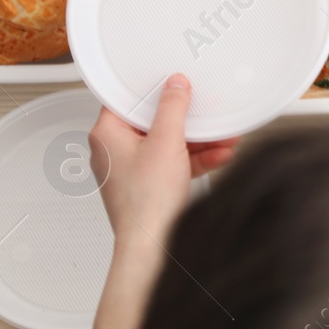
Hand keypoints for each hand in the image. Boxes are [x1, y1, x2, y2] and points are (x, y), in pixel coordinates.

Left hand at [89, 74, 237, 246]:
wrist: (152, 242)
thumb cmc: (144, 202)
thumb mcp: (166, 142)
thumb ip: (172, 108)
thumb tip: (174, 86)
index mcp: (107, 135)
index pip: (128, 100)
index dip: (154, 91)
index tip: (175, 86)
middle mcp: (115, 150)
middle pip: (153, 122)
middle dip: (187, 120)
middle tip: (205, 115)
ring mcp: (132, 168)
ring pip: (167, 143)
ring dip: (197, 140)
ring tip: (221, 137)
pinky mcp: (148, 183)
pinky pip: (173, 162)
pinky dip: (194, 158)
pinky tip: (217, 155)